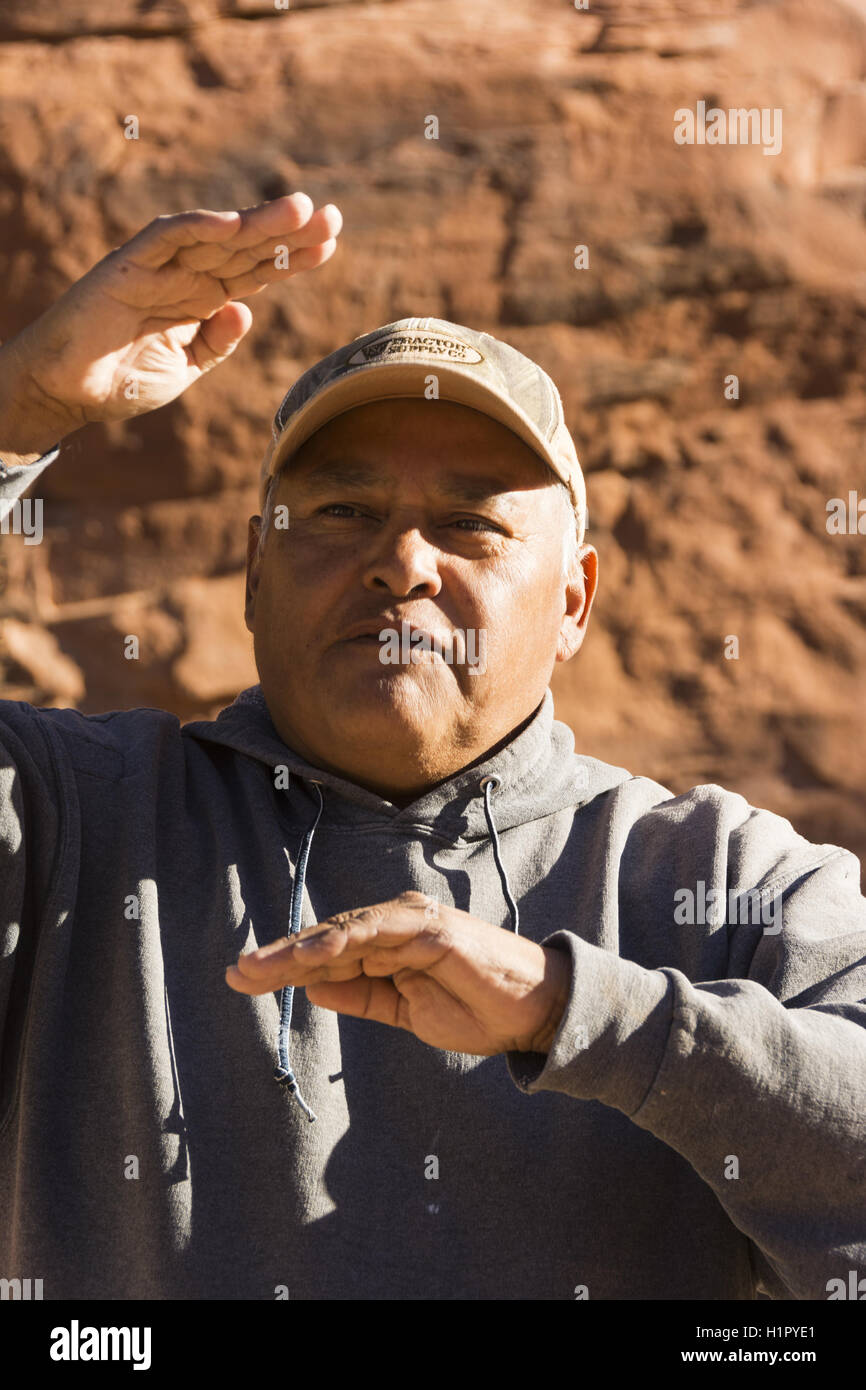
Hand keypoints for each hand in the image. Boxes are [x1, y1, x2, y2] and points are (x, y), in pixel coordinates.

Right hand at [0, 193, 341, 451]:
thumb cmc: (122, 378)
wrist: (69, 391)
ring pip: (216, 236)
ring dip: (257, 222)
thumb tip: (245, 309)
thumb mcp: (185, 368)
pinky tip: (233, 223)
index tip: (332, 243)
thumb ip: (217, 342)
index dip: (293, 256)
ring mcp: (160, 267)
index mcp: (203, 298)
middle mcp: (187, 275)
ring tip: (300, 209)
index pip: (258, 270)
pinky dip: (197, 227)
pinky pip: (166, 238)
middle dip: (290, 232)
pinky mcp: (128, 266)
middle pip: (247, 248)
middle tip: (333, 216)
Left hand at [225, 890, 571, 1056]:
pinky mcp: (432, 930)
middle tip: (237, 972)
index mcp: (389, 943)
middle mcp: (396, 925)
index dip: (284, 964)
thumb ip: (362, 997)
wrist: (532, 1014)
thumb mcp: (405, 1012)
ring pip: (345, 933)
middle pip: (327, 939)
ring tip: (262, 967)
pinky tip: (313, 959)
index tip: (243, 978)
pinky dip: (345, 942)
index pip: (329, 952)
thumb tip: (311, 990)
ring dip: (301, 950)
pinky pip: (380, 933)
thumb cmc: (474, 1008)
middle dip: (280, 957)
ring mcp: (413, 923)